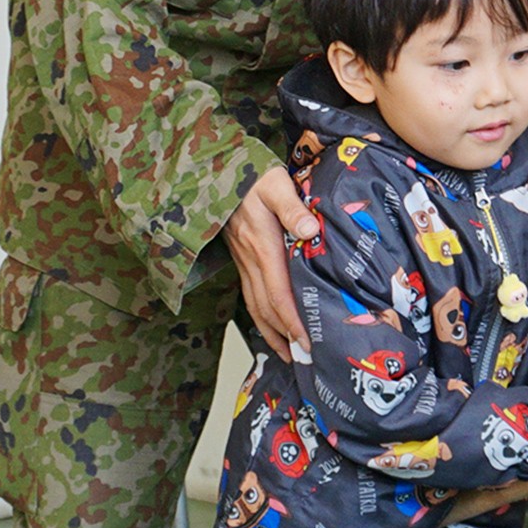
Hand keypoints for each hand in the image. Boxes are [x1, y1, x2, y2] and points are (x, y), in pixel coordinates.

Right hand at [224, 166, 318, 353]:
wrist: (217, 170)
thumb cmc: (250, 175)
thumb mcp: (274, 184)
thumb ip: (292, 207)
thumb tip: (310, 230)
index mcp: (262, 247)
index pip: (278, 294)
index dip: (292, 321)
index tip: (306, 340)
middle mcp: (250, 260)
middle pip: (266, 309)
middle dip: (284, 337)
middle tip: (304, 358)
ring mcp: (243, 262)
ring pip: (255, 306)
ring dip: (271, 332)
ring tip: (288, 353)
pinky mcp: (240, 259)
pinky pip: (250, 295)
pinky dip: (262, 316)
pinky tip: (271, 326)